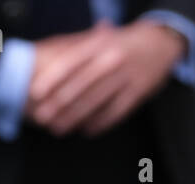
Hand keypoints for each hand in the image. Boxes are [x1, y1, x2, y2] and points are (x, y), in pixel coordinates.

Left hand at [25, 20, 185, 136]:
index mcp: (99, 45)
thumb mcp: (97, 41)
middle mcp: (113, 59)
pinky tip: (85, 130)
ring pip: (95, 102)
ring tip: (57, 129)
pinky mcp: (139, 91)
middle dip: (57, 105)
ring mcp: (127, 75)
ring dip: (72, 119)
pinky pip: (114, 112)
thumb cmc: (116, 46)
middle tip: (41, 118)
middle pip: (80, 86)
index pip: (70, 62)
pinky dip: (98, 124)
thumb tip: (40, 71)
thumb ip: (72, 52)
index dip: (51, 79)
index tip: (35, 95)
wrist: (159, 44)